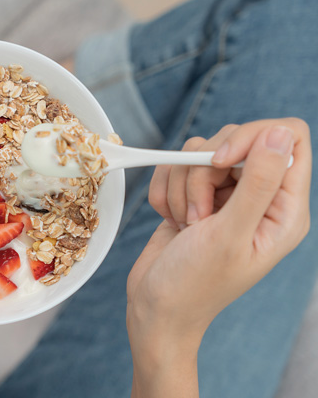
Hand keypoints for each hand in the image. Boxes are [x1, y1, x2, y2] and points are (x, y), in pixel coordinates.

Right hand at [126, 119, 310, 395]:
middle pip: (236, 140)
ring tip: (185, 224)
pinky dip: (165, 190)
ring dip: (181, 186)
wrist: (156, 308)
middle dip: (204, 172)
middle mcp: (259, 197)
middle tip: (199, 214)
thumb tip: (278, 134)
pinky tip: (171, 220)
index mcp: (284, 209)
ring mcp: (225, 196)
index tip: (220, 162)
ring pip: (200, 152)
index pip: (287, 138)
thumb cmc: (196, 284)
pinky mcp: (195, 196)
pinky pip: (176, 167)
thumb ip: (259, 182)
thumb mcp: (230, 234)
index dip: (252, 138)